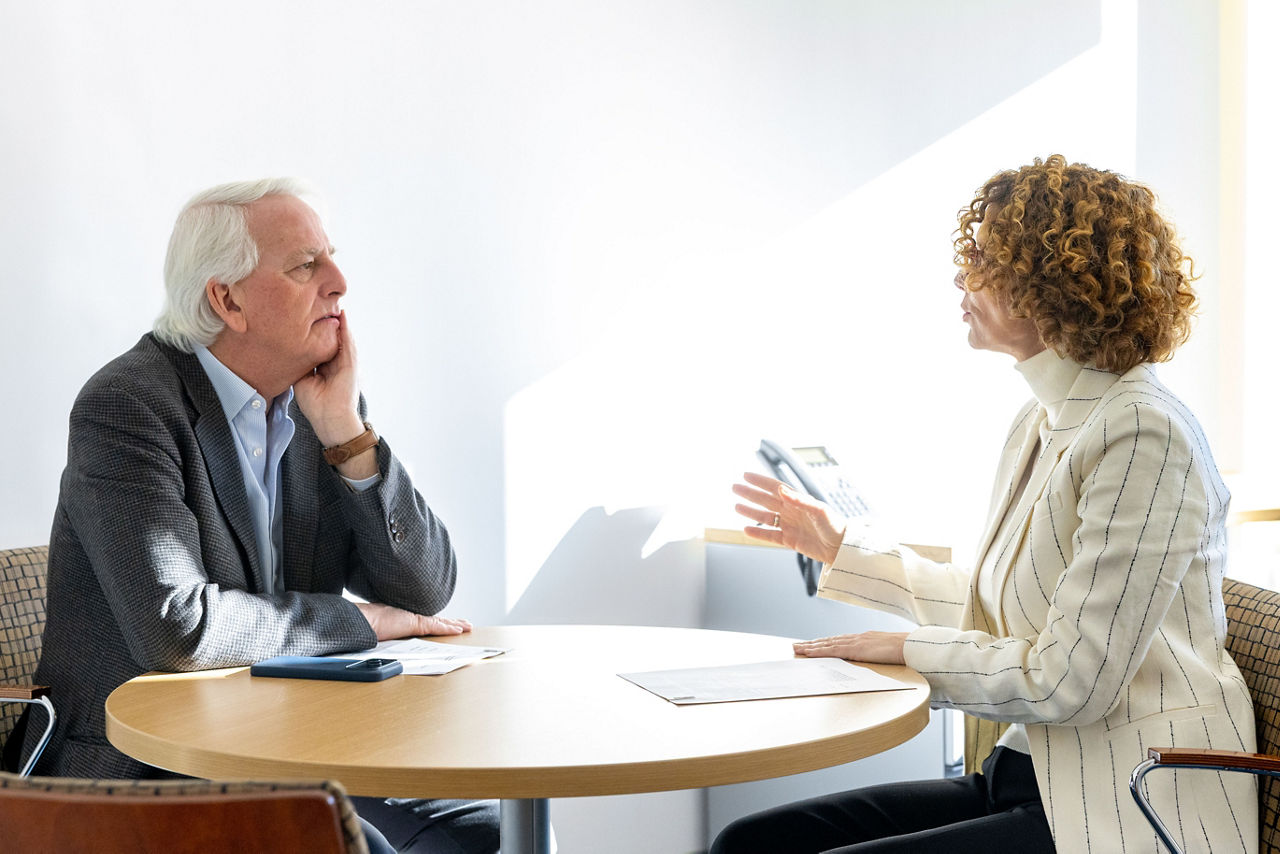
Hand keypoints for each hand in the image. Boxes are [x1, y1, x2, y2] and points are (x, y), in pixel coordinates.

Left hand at [295, 310, 363, 447]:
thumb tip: (290, 348)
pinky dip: (346, 329)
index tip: (305, 312)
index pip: (320, 342)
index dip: (314, 328)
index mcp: (326, 366)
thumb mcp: (303, 378)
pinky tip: (342, 316)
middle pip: (332, 336)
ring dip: (339, 320)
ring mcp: (346, 363)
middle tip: (320, 300)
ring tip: (333, 303)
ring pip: (342, 336)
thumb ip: (301, 363)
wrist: (329, 419)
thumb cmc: (316, 404)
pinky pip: (348, 344)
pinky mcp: (352, 365)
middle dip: (327, 320)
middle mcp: (338, 362)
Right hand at [356, 602, 472, 640]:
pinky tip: (459, 630)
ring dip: (455, 625)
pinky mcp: (416, 623)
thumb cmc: (368, 626)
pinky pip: (437, 627)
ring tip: (468, 626)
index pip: (428, 622)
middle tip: (466, 624)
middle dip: (452, 623)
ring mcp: (414, 619)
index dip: (441, 622)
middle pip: (437, 621)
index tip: (450, 623)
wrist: (362, 621)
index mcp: (405, 620)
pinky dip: (449, 629)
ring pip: (440, 623)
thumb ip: (389, 635)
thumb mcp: (382, 632)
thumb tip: (386, 641)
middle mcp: (412, 618)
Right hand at [732, 472, 846, 564]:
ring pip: (765, 517)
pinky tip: (746, 529)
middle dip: (750, 494)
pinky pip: (770, 536)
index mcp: (798, 501)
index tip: (746, 476)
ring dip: (751, 512)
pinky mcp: (790, 541)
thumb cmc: (836, 526)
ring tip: (736, 506)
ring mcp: (789, 525)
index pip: (775, 488)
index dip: (760, 481)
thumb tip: (782, 490)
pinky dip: (758, 533)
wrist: (842, 548)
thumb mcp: (819, 510)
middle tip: (735, 488)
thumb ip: (799, 500)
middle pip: (766, 501)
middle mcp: (791, 511)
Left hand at [793, 631, 907, 664]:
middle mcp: (857, 638)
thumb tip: (876, 658)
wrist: (912, 646)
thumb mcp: (887, 652)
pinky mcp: (855, 649)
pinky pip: (832, 651)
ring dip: (810, 647)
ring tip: (797, 649)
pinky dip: (819, 651)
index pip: (839, 640)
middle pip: (829, 641)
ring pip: (827, 644)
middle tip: (796, 646)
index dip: (825, 642)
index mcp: (864, 638)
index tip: (814, 644)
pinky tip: (809, 652)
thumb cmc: (904, 651)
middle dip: (812, 644)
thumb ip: (878, 654)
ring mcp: (855, 642)